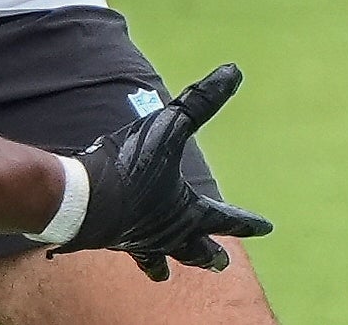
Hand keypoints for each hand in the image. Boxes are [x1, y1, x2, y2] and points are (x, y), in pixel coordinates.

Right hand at [51, 63, 271, 278]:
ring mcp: (138, 240)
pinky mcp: (111, 238)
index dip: (248, 222)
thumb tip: (233, 72)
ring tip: (163, 274)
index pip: (227, 219)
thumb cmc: (129, 165)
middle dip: (209, 256)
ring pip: (158, 258)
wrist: (80, 199)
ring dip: (165, 262)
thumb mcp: (169, 128)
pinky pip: (125, 247)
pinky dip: (127, 247)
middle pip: (196, 251)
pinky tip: (120, 242)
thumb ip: (201, 102)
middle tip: (222, 263)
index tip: (267, 227)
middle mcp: (167, 233)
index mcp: (187, 213)